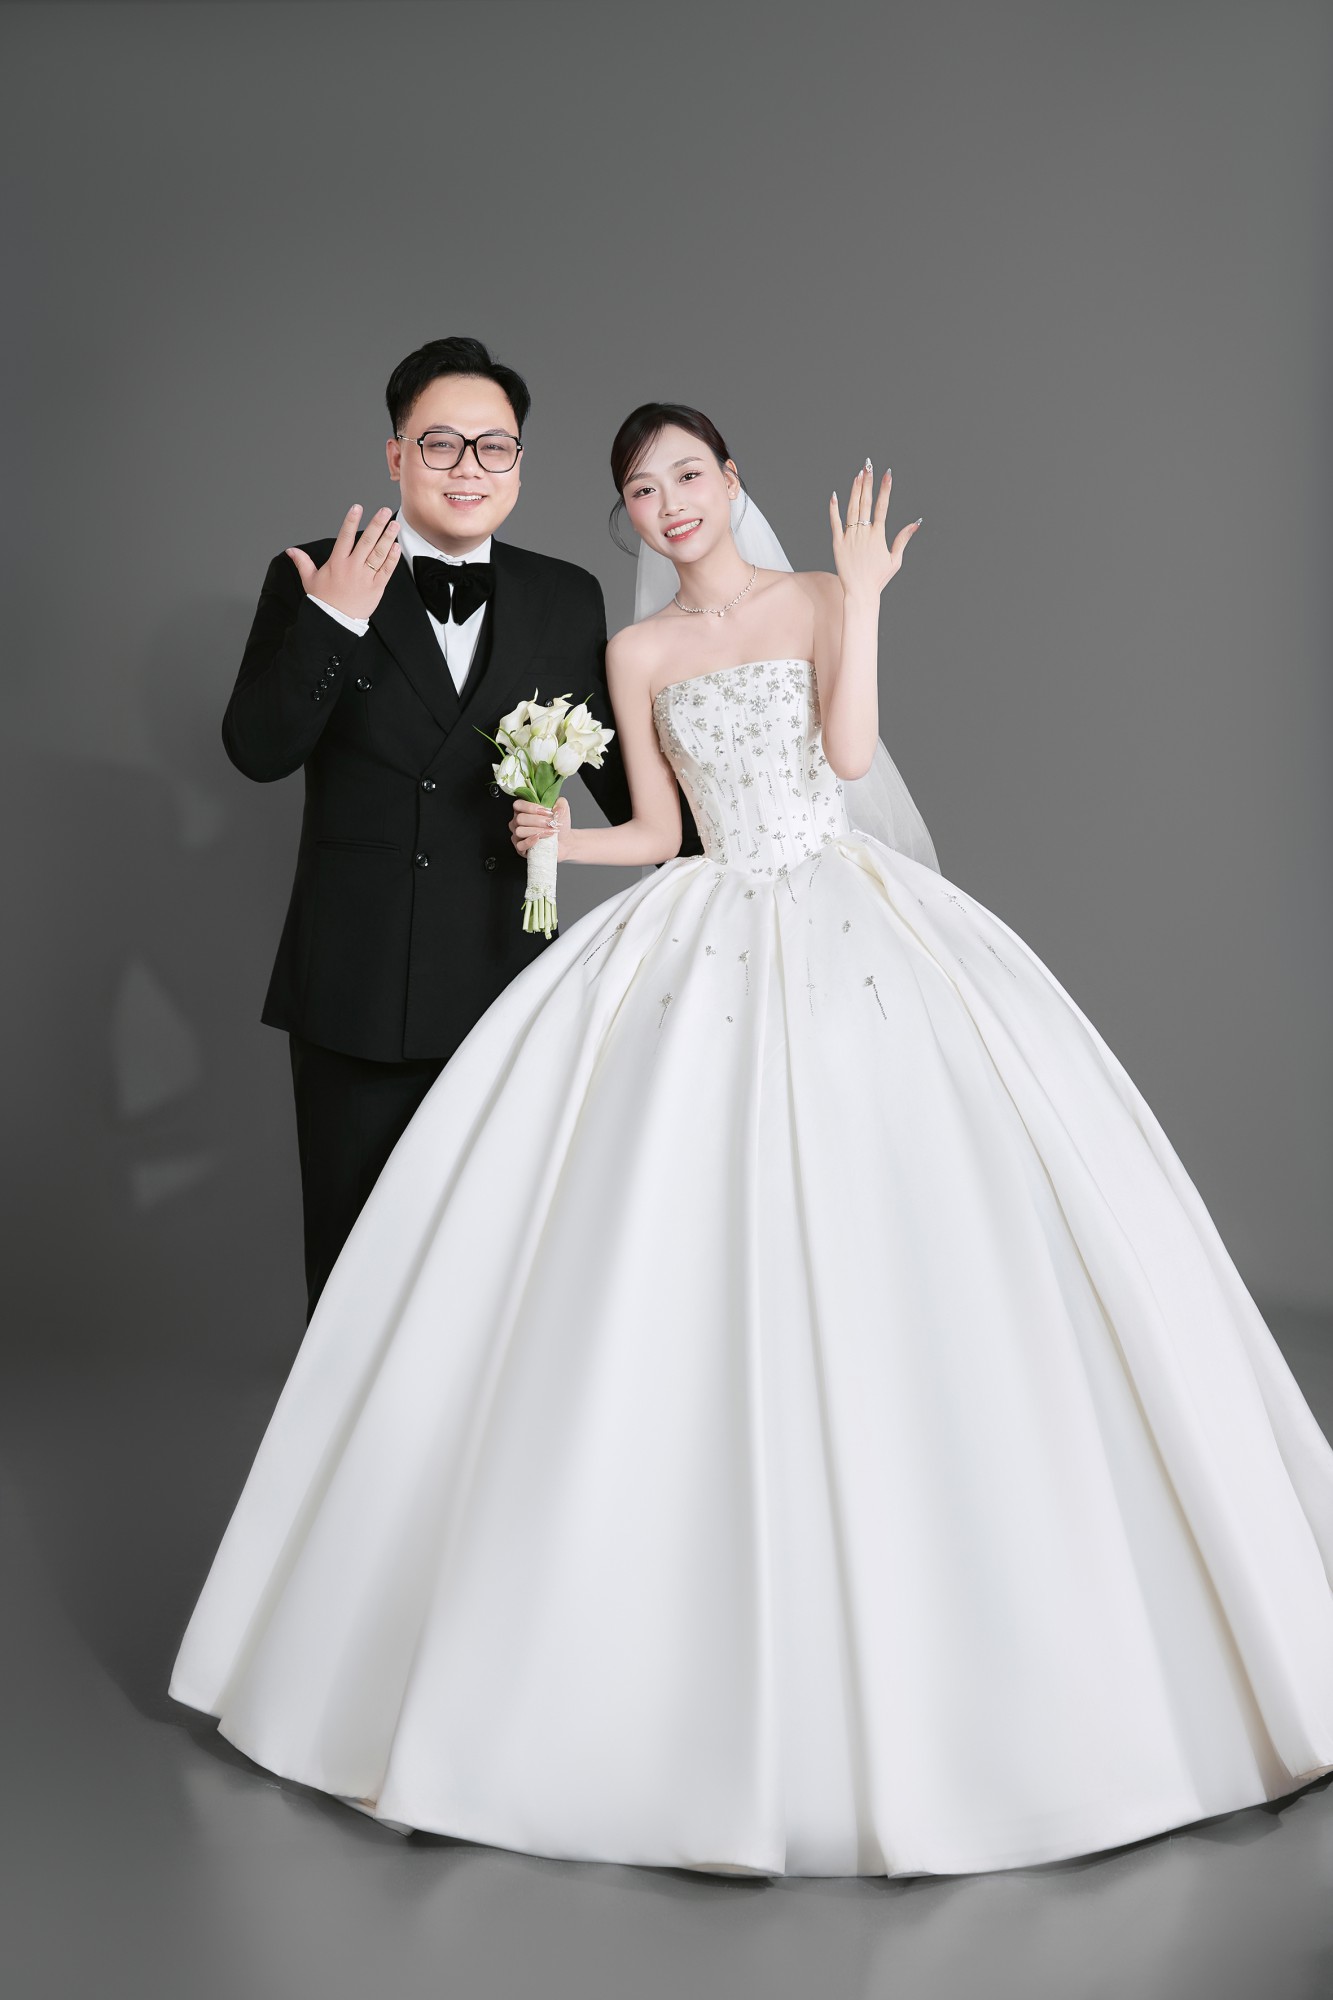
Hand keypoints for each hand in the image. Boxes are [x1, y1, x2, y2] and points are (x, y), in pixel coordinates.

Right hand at [286, 504, 400, 617]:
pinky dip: (392, 558)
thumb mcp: (309, 579)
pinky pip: (386, 570)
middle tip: (384, 511)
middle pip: (366, 541)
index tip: (357, 508)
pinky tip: (396, 546)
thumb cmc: (323, 602)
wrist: (334, 622)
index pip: (345, 537)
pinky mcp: (376, 588)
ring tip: (394, 525)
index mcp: (337, 562)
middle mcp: (352, 567)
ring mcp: (365, 577)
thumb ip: (302, 562)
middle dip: (376, 524)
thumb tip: (290, 551)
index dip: (351, 521)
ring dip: (388, 538)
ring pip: (378, 554)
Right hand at [509, 794, 570, 857]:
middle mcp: (518, 822)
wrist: (564, 841)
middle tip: (551, 823)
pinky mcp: (521, 848)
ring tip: (550, 832)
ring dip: (537, 831)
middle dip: (538, 821)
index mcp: (524, 809)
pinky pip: (519, 845)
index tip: (547, 812)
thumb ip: (560, 804)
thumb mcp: (562, 809)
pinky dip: (529, 841)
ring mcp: (517, 835)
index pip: (518, 805)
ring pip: (519, 831)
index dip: (531, 807)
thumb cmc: (557, 824)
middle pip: (520, 818)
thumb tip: (557, 809)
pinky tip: (539, 838)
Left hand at [829, 461, 920, 602]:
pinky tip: (835, 495)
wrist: (860, 592)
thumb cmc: (879, 578)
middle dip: (868, 482)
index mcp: (878, 536)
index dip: (885, 489)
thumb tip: (916, 523)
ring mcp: (849, 537)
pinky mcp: (837, 544)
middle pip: (866, 503)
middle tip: (869, 466)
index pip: (883, 506)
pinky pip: (835, 523)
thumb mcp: (895, 559)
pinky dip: (834, 509)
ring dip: (854, 490)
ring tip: (858, 475)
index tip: (888, 474)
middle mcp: (863, 533)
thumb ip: (903, 539)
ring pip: (851, 509)